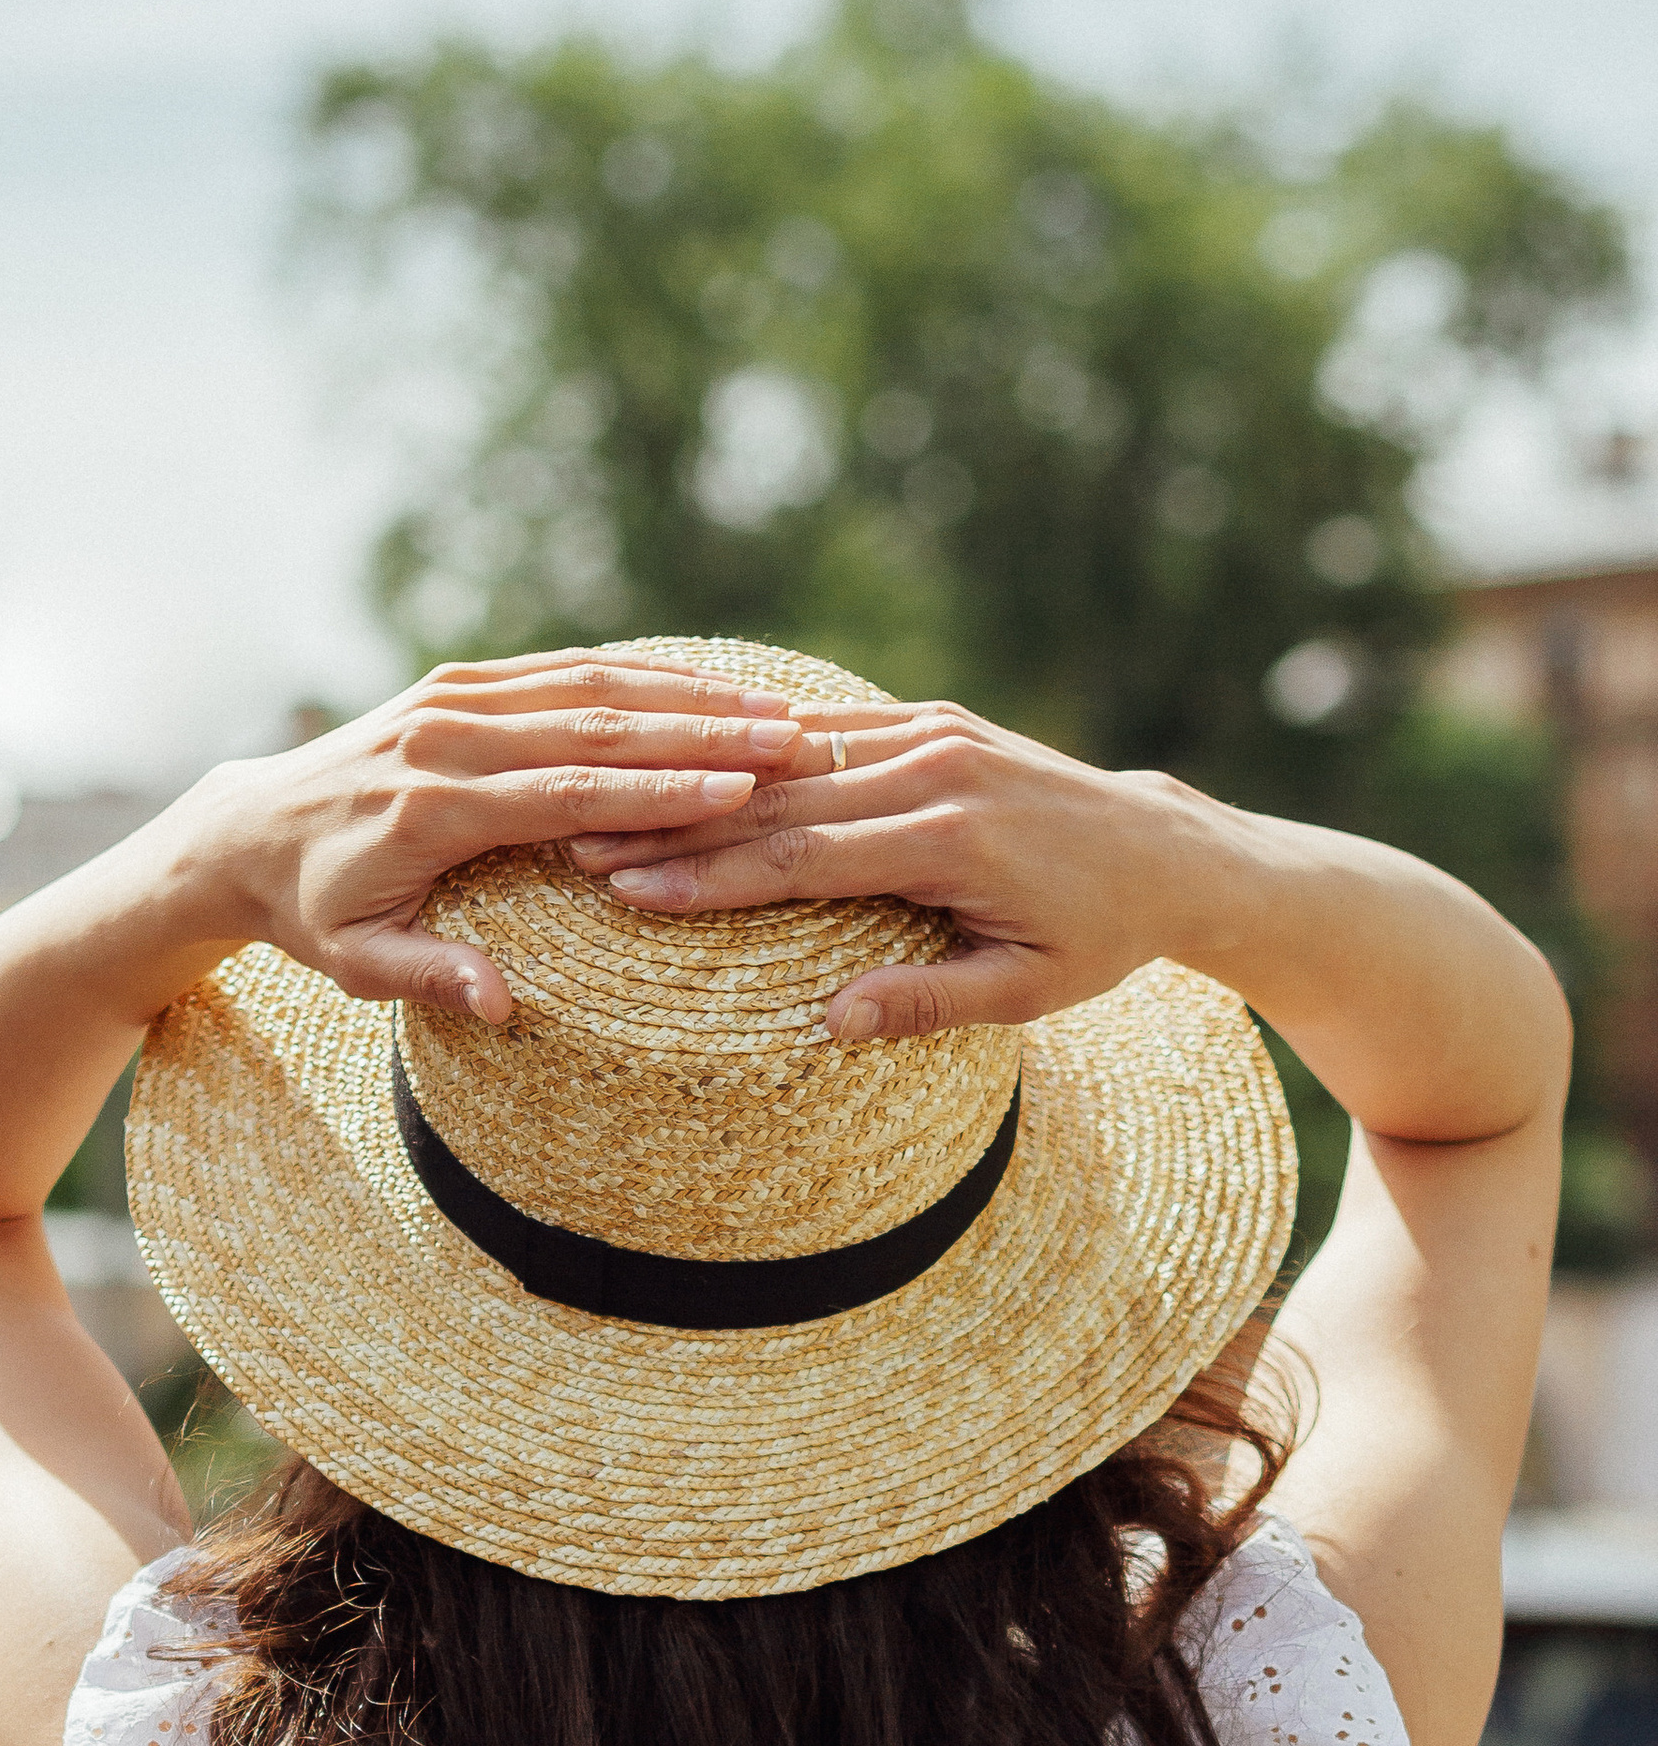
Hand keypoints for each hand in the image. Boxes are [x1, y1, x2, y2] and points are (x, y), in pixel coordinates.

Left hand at [209, 653, 811, 1023]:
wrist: (247, 832)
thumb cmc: (311, 912)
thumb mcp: (356, 964)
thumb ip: (429, 977)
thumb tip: (504, 1005)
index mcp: (432, 808)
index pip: (569, 792)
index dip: (661, 790)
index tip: (745, 790)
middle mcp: (445, 737)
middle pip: (595, 726)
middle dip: (702, 731)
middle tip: (795, 740)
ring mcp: (451, 698)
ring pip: (588, 685)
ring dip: (687, 695)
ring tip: (777, 708)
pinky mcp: (457, 683)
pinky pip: (560, 670)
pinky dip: (638, 675)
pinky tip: (707, 685)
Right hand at [564, 702, 1215, 1039]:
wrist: (1164, 850)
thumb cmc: (1095, 938)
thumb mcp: (1027, 993)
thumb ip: (926, 1004)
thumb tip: (827, 1026)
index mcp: (952, 841)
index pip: (801, 857)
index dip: (708, 876)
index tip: (626, 890)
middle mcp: (938, 771)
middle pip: (778, 800)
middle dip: (676, 824)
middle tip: (580, 839)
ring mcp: (937, 733)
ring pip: (794, 759)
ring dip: (702, 784)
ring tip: (616, 804)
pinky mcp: (937, 719)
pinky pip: (830, 729)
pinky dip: (759, 750)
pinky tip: (690, 761)